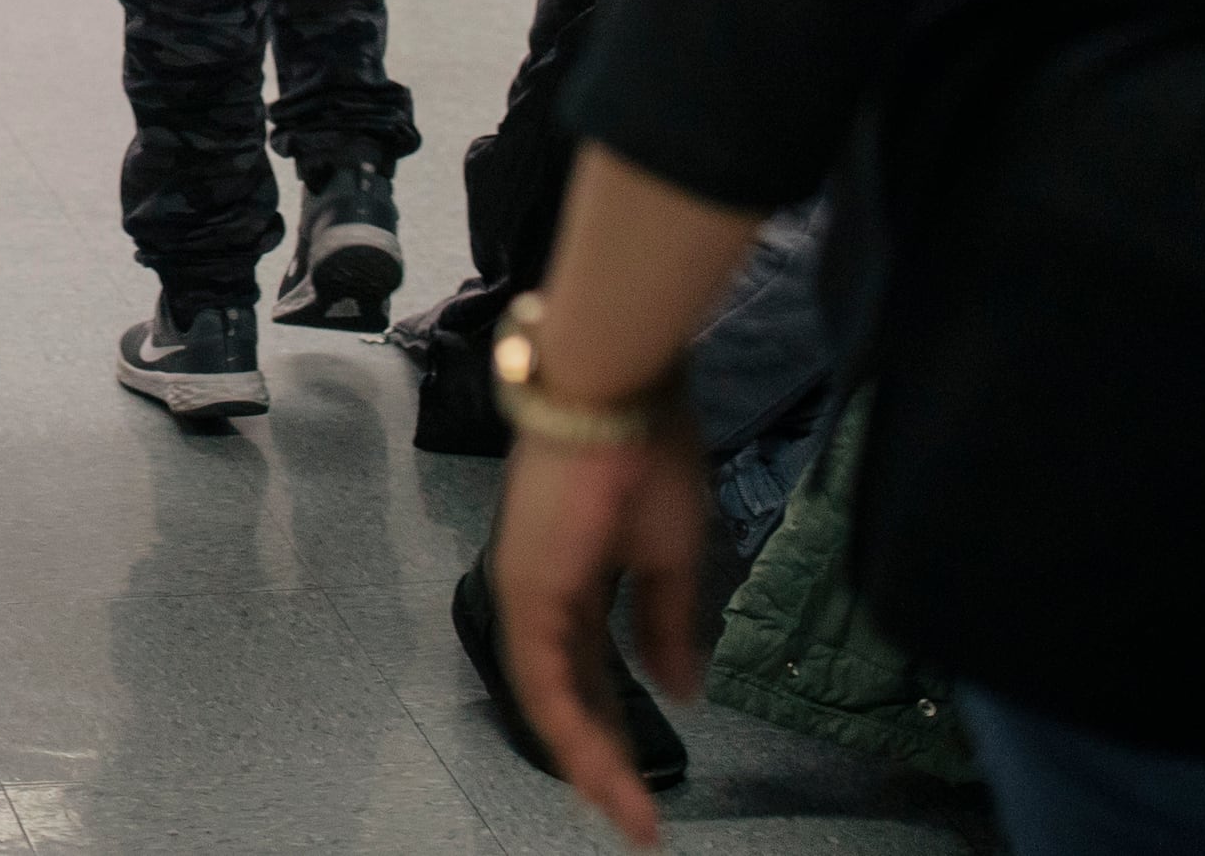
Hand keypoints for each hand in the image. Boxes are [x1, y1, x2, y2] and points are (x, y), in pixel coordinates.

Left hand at [489, 411, 715, 843]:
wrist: (617, 390)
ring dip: (589, 761)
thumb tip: (680, 690)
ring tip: (628, 813)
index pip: (591, 672)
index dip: (618, 727)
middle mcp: (541, 592)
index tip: (650, 782)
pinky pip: (543, 681)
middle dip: (603, 759)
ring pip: (550, 701)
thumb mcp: (670, 554)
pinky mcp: (524, 591)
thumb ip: (665, 626)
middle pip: (568, 695)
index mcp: (574, 580)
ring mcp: (527, 593)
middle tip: (634, 815)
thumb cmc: (645, 453)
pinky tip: (603, 773)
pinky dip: (572, 732)